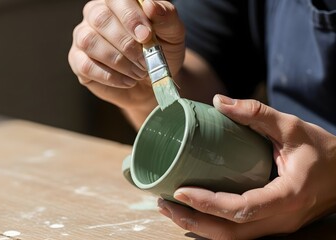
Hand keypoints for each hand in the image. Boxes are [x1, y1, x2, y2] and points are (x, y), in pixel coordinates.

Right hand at [68, 0, 184, 112]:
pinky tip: (127, 81)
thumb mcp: (172, 34)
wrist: (154, 82)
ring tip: (138, 72)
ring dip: (118, 61)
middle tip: (145, 60)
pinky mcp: (78, 61)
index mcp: (117, 2)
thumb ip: (165, 17)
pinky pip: (86, 66)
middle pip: (100, 19)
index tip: (146, 36)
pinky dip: (110, 77)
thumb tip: (151, 5)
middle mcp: (95, 15)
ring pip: (90, 42)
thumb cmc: (162, 51)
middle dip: (125, 43)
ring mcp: (83, 37)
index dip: (130, 16)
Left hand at [157, 94, 335, 239]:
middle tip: (164, 203)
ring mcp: (277, 227)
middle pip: (231, 234)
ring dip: (199, 227)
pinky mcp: (271, 224)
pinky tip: (193, 212)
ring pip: (233, 239)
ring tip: (171, 209)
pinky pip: (239, 233)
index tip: (180, 191)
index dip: (209, 204)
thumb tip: (218, 101)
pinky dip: (213, 226)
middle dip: (193, 221)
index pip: (242, 209)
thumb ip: (256, 113)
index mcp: (289, 196)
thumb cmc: (323, 151)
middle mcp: (282, 219)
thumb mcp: (292, 127)